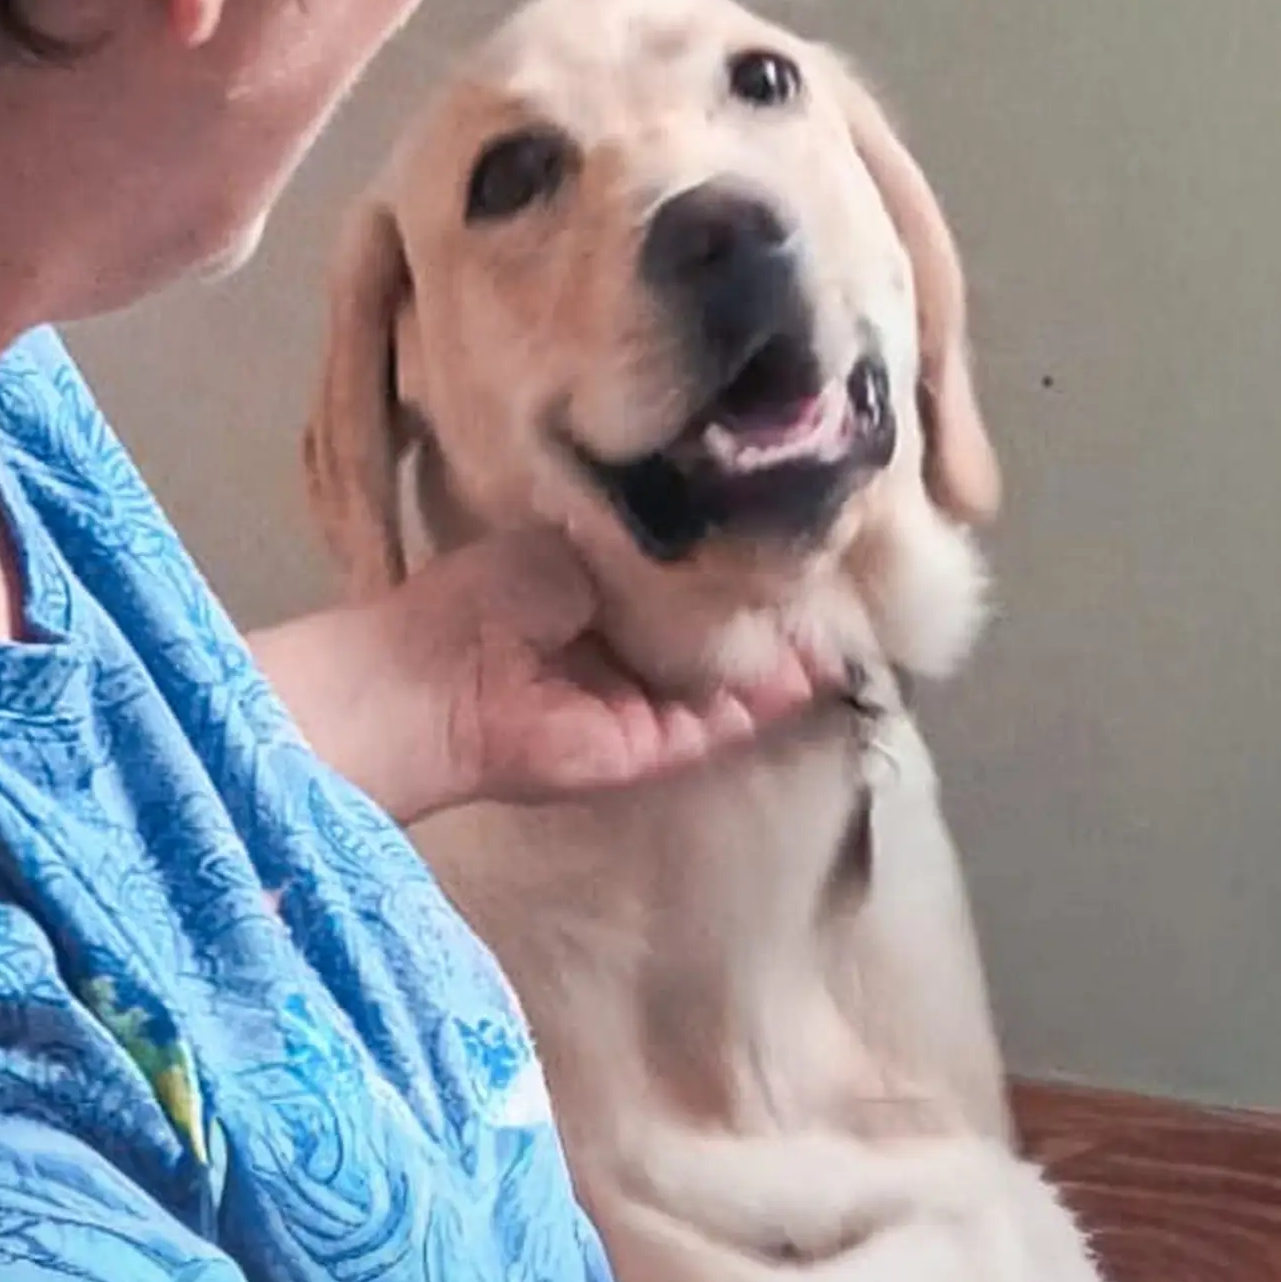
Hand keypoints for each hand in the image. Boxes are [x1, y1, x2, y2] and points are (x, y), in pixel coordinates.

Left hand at [251, 528, 830, 824]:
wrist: (435, 677)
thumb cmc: (485, 592)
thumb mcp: (575, 538)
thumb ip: (648, 543)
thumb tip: (716, 528)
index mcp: (591, 590)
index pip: (678, 582)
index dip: (730, 566)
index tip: (790, 540)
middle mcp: (617, 650)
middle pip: (708, 637)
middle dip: (766, 615)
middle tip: (836, 582)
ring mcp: (635, 706)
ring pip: (724, 686)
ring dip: (778, 662)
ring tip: (845, 625)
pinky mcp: (644, 752)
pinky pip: (714, 728)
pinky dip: (760, 705)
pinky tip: (810, 672)